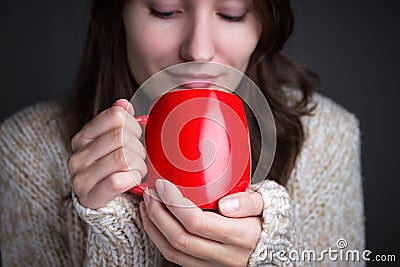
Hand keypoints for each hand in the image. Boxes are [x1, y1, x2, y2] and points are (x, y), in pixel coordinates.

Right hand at [67, 99, 146, 208]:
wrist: (107, 203)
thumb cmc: (114, 170)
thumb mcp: (114, 143)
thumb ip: (118, 122)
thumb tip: (123, 103)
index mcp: (83, 138)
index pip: (115, 116)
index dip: (133, 125)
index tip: (135, 137)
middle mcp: (77, 156)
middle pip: (121, 137)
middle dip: (139, 148)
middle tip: (139, 158)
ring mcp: (81, 177)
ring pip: (123, 158)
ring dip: (139, 165)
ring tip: (137, 170)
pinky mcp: (90, 197)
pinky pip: (118, 181)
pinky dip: (132, 179)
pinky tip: (133, 180)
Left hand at [140, 179, 262, 266]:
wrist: (275, 246)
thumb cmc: (267, 218)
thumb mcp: (267, 203)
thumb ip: (249, 201)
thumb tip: (225, 204)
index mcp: (241, 236)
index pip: (199, 223)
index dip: (175, 204)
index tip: (163, 185)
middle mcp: (226, 256)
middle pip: (181, 239)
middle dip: (159, 214)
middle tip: (150, 193)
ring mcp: (215, 266)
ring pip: (174, 252)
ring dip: (154, 228)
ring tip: (148, 206)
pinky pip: (177, 259)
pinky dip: (160, 239)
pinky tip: (156, 222)